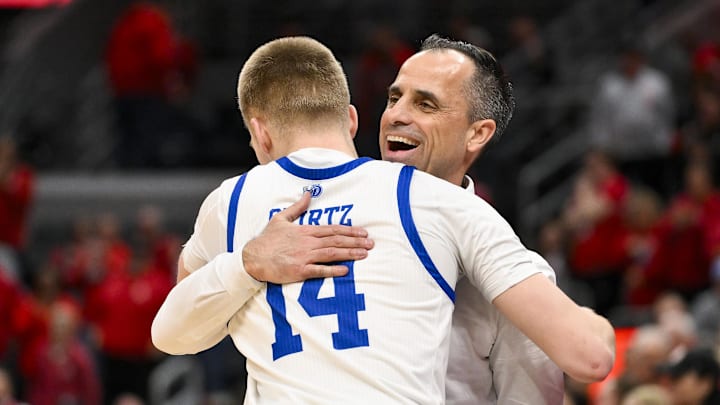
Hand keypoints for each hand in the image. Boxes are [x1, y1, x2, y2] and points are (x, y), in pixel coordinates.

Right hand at [243, 192, 373, 282]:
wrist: (253, 258)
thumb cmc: (267, 240)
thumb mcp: (281, 218)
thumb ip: (297, 207)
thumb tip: (308, 194)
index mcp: (305, 230)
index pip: (332, 229)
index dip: (350, 230)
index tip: (364, 233)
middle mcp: (307, 242)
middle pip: (336, 240)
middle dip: (356, 241)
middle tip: (371, 244)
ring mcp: (304, 256)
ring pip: (332, 253)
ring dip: (349, 253)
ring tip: (364, 254)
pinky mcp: (299, 270)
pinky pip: (319, 270)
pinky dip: (333, 270)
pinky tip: (345, 270)